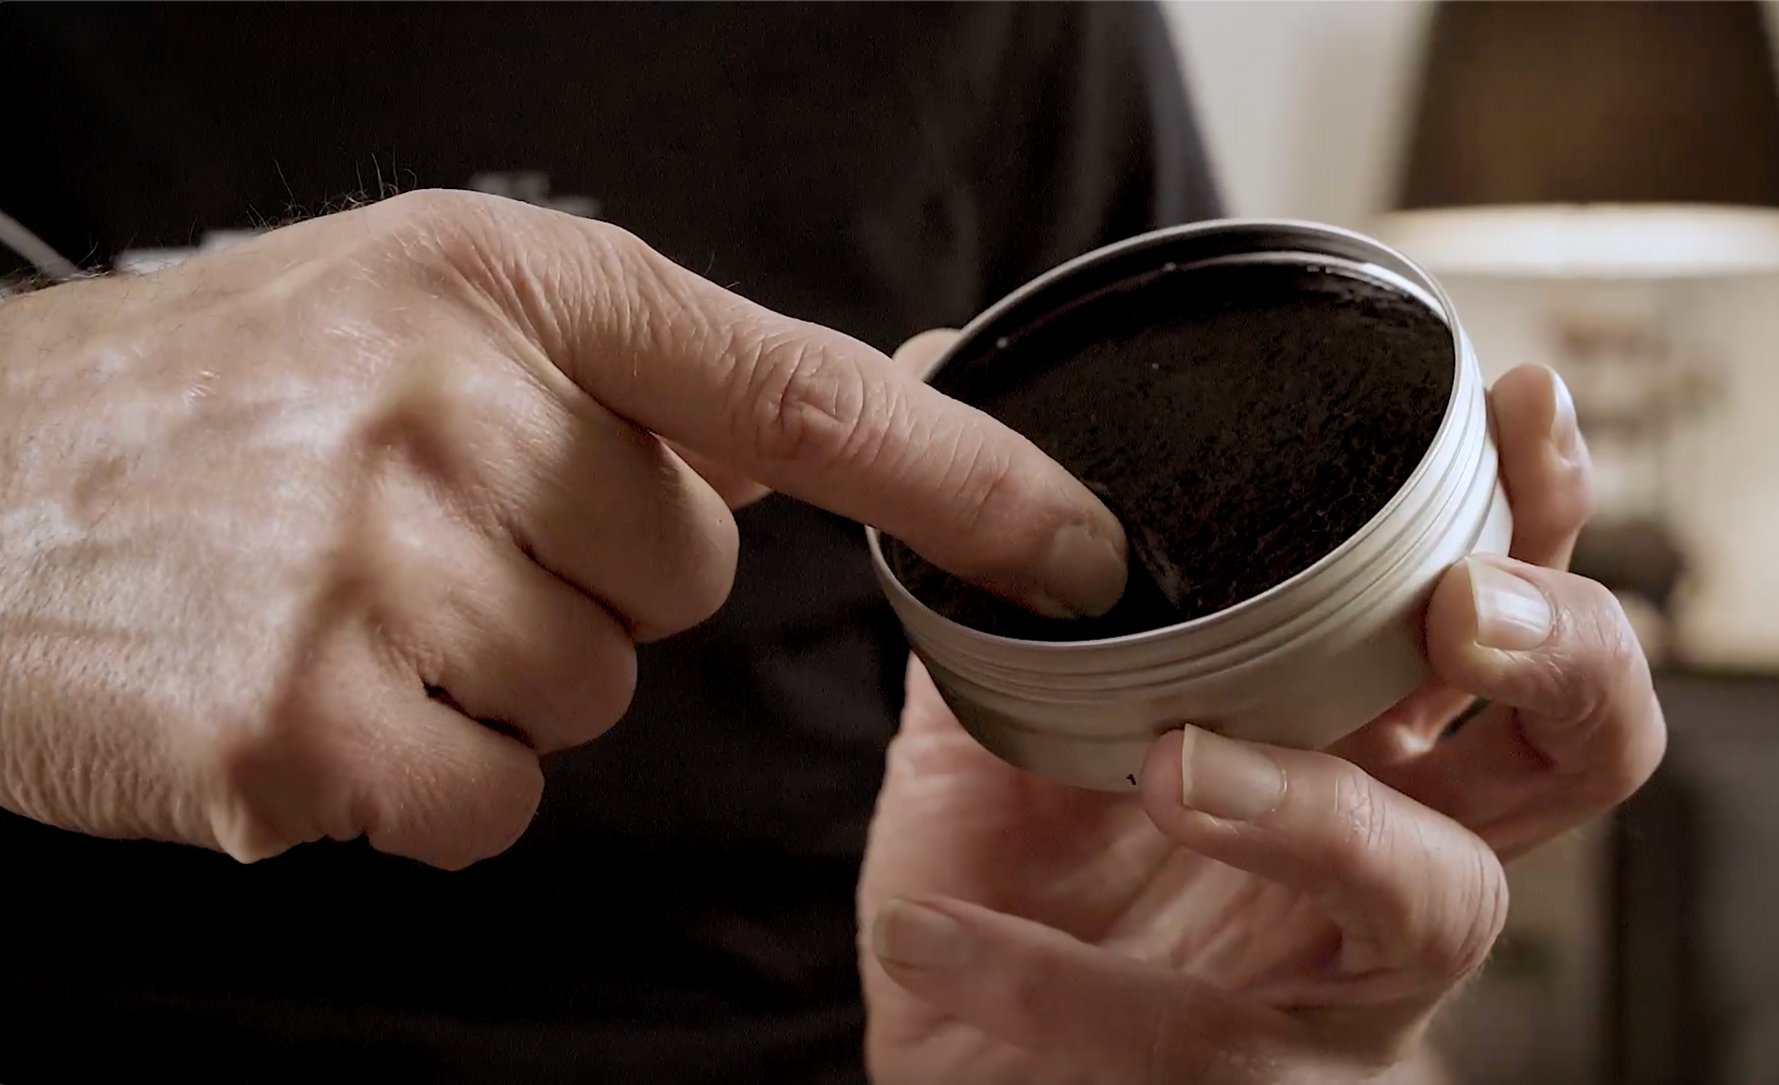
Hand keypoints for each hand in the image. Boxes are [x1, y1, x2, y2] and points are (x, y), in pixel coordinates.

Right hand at [0, 192, 1127, 868]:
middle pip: (677, 580)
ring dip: (491, 680)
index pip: (789, 390)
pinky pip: (489, 800)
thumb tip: (816, 442)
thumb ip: (615, 373)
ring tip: (341, 604)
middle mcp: (446, 401)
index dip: (958, 474)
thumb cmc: (204, 400)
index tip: (1074, 539)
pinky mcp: (298, 725)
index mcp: (496, 283)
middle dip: (580, 581)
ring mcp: (367, 564)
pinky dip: (422, 778)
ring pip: (586, 698)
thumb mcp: (406, 307)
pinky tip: (309, 700)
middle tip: (420, 534)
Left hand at [859, 335, 1663, 1083]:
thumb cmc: (1007, 874)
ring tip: (1174, 763)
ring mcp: (1350, 980)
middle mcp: (1396, 842)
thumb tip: (940, 373)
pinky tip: (929, 928)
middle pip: (1586, 750)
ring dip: (1317, 812)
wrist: (950, 1055)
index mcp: (1358, 732)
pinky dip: (1053, 979)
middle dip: (1567, 653)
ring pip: (1436, 898)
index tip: (1511, 402)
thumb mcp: (1000, 714)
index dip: (1538, 509)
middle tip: (1460, 599)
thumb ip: (1002, 585)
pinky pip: (1196, 1042)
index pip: (1500, 609)